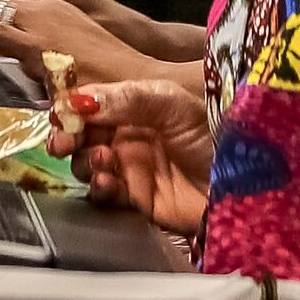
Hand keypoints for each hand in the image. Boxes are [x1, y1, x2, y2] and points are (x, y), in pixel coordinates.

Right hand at [54, 80, 215, 235]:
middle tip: (62, 143)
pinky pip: (105, 194)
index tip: (61, 115)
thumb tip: (79, 100)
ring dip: (85, 162)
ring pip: (87, 165)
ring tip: (100, 160)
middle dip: (68, 138)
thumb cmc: (210, 132)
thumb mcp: (171, 104)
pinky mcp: (134, 200)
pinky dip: (100, 187)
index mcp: (134, 106)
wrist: (239, 180)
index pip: (91, 104)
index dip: (72, 109)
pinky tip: (107, 181)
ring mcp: (129, 168)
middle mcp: (127, 136)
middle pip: (81, 136)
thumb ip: (126, 99)